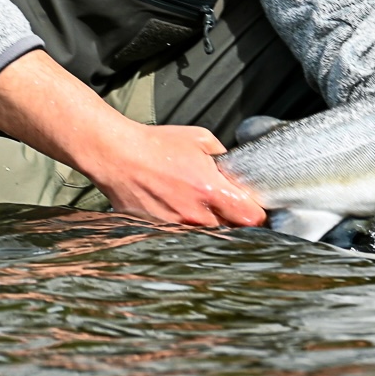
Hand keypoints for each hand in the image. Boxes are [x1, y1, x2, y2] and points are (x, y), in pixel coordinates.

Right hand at [0, 49, 263, 226]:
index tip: (256, 209)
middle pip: (231, 231)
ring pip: (206, 236)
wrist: (116, 155)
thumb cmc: (157, 143)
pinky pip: (182, 236)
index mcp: (211, 190)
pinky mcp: (158, 232)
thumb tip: (234, 169)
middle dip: (234, 221)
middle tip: (231, 208)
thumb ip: (223, 157)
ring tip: (200, 207)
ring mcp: (176, 226)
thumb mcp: (200, 139)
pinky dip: (186, 228)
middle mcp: (195, 214)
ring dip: (210, 226)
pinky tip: (179, 211)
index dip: (258, 215)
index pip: (250, 218)